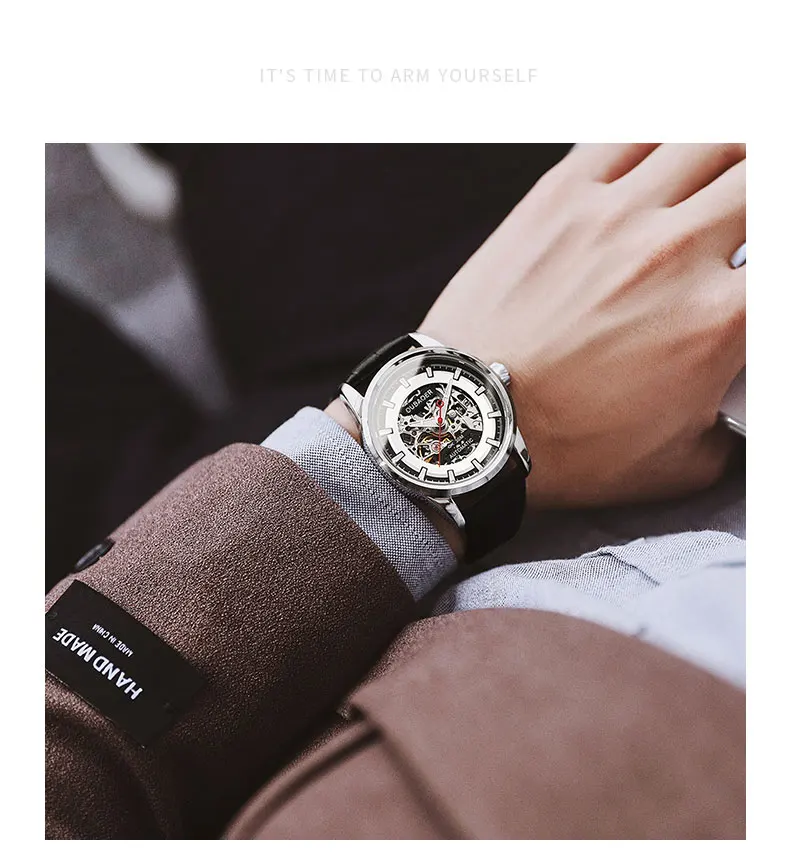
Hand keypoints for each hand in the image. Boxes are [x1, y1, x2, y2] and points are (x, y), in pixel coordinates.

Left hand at [419, 144, 744, 507]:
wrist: (473, 418)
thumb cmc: (566, 447)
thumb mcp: (678, 464)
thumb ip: (733, 428)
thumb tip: (741, 412)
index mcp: (719, 320)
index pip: (786, 254)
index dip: (778, 258)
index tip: (760, 270)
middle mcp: (675, 252)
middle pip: (761, 180)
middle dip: (764, 195)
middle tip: (749, 216)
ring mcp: (613, 216)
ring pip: (707, 140)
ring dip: (731, 153)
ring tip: (726, 173)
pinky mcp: (558, 198)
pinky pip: (628, 135)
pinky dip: (661, 137)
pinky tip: (666, 153)